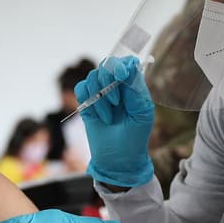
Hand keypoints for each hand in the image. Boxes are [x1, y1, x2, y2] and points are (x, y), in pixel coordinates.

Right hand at [76, 56, 156, 188]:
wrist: (118, 160)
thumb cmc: (135, 137)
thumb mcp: (142, 112)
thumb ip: (136, 88)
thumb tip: (130, 65)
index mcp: (132, 86)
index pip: (126, 62)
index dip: (122, 64)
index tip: (122, 74)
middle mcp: (116, 86)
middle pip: (106, 65)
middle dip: (109, 81)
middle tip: (116, 102)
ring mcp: (100, 94)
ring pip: (92, 77)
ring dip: (100, 97)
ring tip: (108, 117)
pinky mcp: (86, 104)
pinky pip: (80, 88)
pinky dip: (87, 97)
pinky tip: (96, 114)